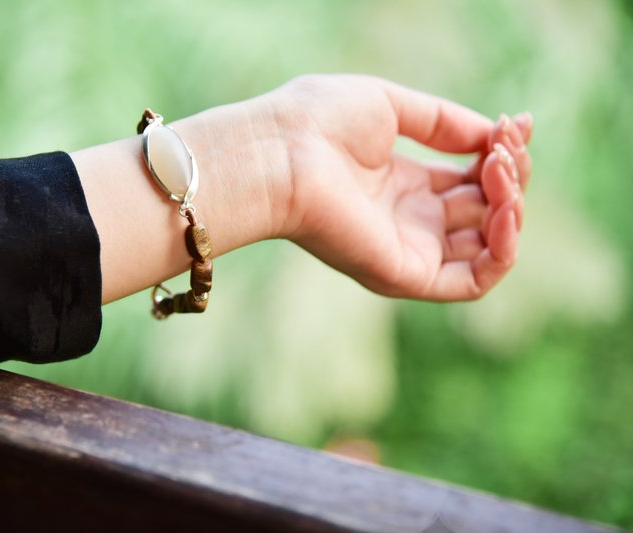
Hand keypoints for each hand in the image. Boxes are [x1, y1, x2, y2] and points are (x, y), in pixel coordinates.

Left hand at [269, 75, 531, 300]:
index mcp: (400, 183)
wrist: (279, 153)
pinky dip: (503, 249)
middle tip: (505, 145)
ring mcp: (407, 248)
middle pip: (486, 210)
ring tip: (499, 167)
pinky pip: (472, 281)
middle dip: (511, 174)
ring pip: (487, 246)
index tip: (516, 122)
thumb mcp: (390, 105)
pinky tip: (504, 209)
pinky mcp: (404, 274)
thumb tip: (494, 134)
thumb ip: (444, 122)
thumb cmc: (318, 122)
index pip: (471, 180)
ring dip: (512, 206)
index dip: (502, 153)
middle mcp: (407, 220)